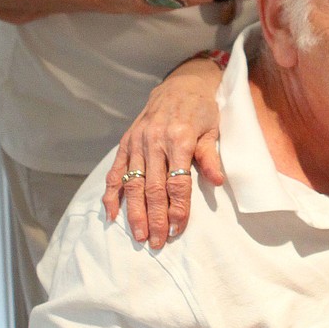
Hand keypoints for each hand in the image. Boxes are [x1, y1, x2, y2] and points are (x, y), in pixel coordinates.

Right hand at [103, 57, 224, 246]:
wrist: (180, 84)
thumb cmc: (201, 110)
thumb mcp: (212, 129)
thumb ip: (210, 156)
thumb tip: (217, 181)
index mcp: (180, 139)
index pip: (178, 182)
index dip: (177, 208)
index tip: (176, 230)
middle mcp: (155, 141)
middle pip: (154, 187)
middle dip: (155, 217)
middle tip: (155, 242)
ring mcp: (137, 142)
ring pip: (133, 183)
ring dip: (134, 212)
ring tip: (138, 235)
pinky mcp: (126, 142)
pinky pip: (116, 171)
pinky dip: (111, 194)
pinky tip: (111, 214)